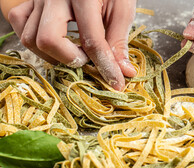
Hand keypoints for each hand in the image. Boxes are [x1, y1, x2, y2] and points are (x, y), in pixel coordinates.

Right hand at [7, 0, 136, 89]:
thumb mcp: (122, 9)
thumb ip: (119, 40)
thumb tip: (124, 72)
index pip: (92, 40)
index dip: (105, 66)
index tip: (116, 83)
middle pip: (48, 39)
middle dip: (70, 59)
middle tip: (87, 59)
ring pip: (29, 37)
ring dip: (53, 54)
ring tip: (74, 52)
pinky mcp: (31, 0)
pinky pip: (19, 23)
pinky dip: (33, 39)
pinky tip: (54, 42)